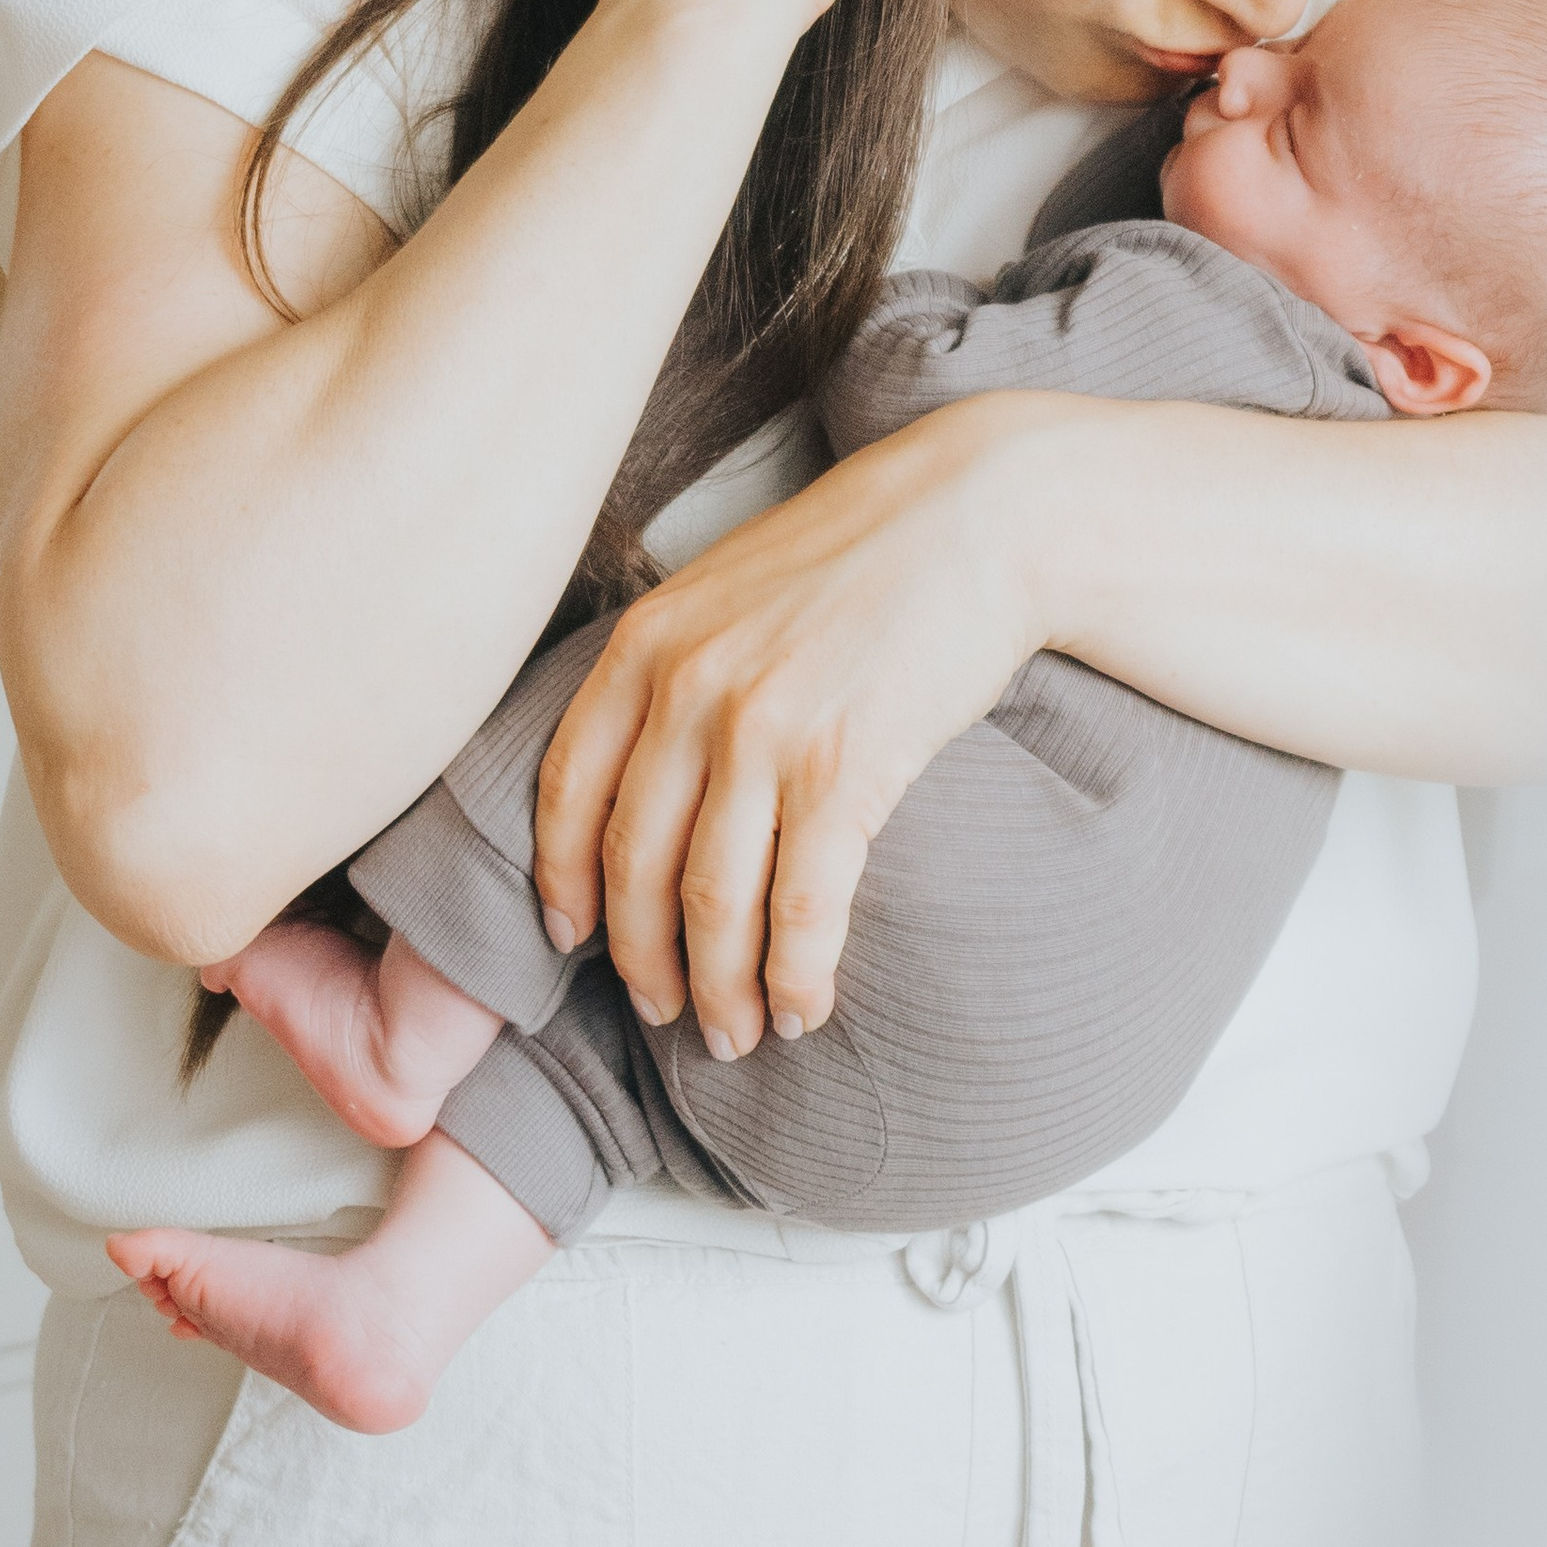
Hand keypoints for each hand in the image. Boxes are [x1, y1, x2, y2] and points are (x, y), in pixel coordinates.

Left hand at [531, 397, 1056, 1051]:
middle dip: (644, 961)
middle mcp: (687, 691)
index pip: (567, 792)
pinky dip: (795, 975)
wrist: (981, 514)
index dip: (565, 882)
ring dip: (718, 989)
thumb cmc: (864, 554)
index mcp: (645, 645)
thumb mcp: (731, 588)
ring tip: (737, 1031)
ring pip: (712, 902)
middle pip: (633, 866)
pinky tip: (804, 1009)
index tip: (573, 940)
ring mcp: (763, 731)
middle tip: (665, 1012)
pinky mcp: (847, 767)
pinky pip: (803, 905)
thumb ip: (676, 665)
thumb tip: (649, 769)